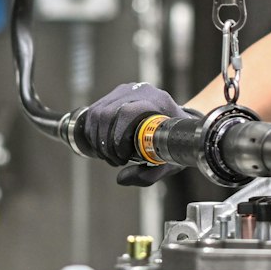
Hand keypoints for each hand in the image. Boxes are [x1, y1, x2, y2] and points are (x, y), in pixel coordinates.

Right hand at [81, 82, 198, 186]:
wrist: (178, 123)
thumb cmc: (175, 141)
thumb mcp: (168, 161)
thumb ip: (149, 174)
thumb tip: (121, 178)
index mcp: (159, 102)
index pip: (128, 113)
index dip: (118, 137)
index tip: (123, 158)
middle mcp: (141, 91)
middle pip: (107, 114)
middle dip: (106, 144)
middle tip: (116, 161)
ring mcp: (126, 90)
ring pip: (97, 113)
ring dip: (97, 139)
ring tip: (109, 156)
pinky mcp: (115, 94)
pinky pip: (94, 112)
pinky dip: (93, 132)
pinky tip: (102, 146)